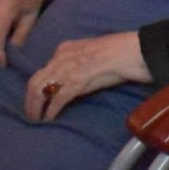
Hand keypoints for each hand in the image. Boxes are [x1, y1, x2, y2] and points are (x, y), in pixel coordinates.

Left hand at [23, 31, 149, 120]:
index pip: (42, 71)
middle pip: (34, 81)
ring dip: (36, 108)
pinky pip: (57, 98)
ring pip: (40, 90)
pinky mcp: (78, 79)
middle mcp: (63, 56)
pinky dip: (51, 110)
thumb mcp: (92, 56)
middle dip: (29, 101)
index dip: (36, 89)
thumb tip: (68, 83)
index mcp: (66, 49)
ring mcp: (69, 68)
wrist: (138, 49)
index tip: (37, 102)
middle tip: (31, 116)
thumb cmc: (122, 52)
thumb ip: (78, 65)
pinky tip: (50, 119)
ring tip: (37, 121)